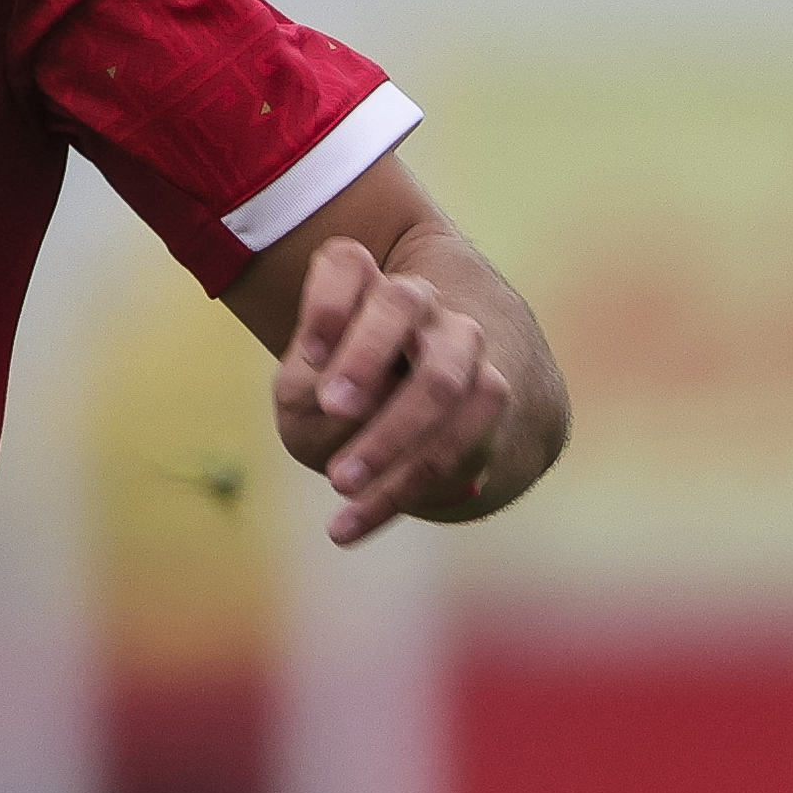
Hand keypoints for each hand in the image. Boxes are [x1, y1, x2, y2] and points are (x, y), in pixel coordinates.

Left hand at [272, 235, 512, 545]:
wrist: (425, 408)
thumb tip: (346, 414)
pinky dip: (399, 492)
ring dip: (394, 434)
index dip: (327, 302)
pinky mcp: (488, 404)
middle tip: (333, 407)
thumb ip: (310, 389)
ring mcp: (462, 348)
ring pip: (446, 378)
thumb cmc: (340, 393)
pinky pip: (460, 445)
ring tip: (339, 482)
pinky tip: (346, 528)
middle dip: (367, 356)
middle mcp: (419, 307)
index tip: (307, 354)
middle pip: (402, 306)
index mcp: (364, 286)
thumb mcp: (304, 389)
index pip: (345, 264)